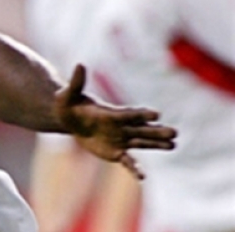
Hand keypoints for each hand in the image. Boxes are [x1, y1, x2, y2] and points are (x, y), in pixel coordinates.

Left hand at [54, 65, 176, 178]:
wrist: (69, 119)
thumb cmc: (67, 103)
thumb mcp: (68, 94)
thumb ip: (76, 82)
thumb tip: (79, 64)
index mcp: (110, 113)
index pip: (128, 114)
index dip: (141, 114)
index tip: (156, 114)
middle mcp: (120, 126)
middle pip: (141, 128)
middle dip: (156, 131)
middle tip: (175, 133)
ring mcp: (120, 138)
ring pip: (141, 142)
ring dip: (156, 144)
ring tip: (173, 144)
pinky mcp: (115, 151)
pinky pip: (127, 161)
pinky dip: (135, 169)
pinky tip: (143, 177)